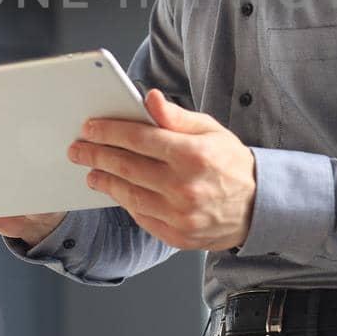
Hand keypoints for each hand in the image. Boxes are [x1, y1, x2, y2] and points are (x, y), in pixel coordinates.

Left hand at [69, 88, 255, 250]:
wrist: (259, 206)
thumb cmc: (231, 163)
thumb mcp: (210, 130)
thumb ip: (175, 116)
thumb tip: (149, 98)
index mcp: (193, 155)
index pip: (139, 139)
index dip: (109, 132)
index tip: (89, 127)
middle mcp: (185, 187)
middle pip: (127, 167)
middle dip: (96, 155)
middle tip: (77, 149)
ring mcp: (180, 215)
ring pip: (129, 195)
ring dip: (104, 181)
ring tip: (91, 171)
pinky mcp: (177, 236)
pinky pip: (141, 217)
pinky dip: (125, 202)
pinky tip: (116, 190)